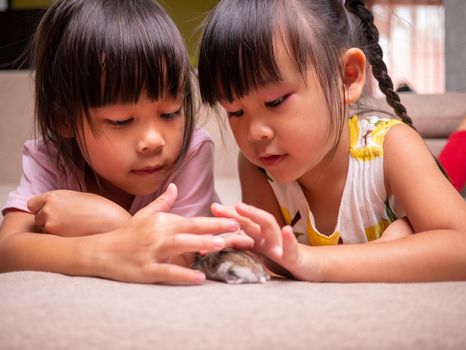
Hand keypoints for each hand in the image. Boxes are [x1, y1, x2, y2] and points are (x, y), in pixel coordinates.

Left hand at [27, 190, 130, 235]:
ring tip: (75, 229)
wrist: (114, 222)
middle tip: (68, 223)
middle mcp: (48, 209)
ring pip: (44, 232)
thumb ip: (62, 202)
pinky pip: (53, 241)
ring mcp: (51, 225)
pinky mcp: (57, 239)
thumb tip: (52, 208)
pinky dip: (61, 240)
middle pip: (38, 219)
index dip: (41, 209)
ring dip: (55, 232)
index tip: (51, 213)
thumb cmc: (101, 210)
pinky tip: (76, 236)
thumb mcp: (80, 197)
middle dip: (48, 222)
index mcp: (54, 196)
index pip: (32, 204)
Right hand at [94, 190, 241, 283]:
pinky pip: (167, 272)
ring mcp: (151, 251)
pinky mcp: (145, 269)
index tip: (233, 221)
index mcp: (161, 221)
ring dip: (200, 244)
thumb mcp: (143, 215)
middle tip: (236, 226)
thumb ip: (162, 202)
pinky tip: (199, 278)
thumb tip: (174, 187)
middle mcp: (158, 234)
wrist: (100, 251)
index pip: (192, 221)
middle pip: (190, 228)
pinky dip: (184, 275)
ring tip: (220, 244)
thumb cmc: (125, 235)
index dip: (213, 222)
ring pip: (179, 245)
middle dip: (214, 226)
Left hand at [211, 202, 322, 280]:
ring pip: (270, 227)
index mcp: (260, 237)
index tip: (212, 207)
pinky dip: (289, 240)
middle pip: (253, 220)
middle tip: (218, 207)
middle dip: (235, 211)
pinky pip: (292, 249)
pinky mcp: (295, 258)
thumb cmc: (282, 258)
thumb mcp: (259, 253)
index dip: (229, 215)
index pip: (243, 223)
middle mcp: (270, 237)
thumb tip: (214, 242)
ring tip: (241, 208)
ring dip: (256, 216)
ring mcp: (282, 246)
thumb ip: (241, 245)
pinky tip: (286, 231)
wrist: (310, 268)